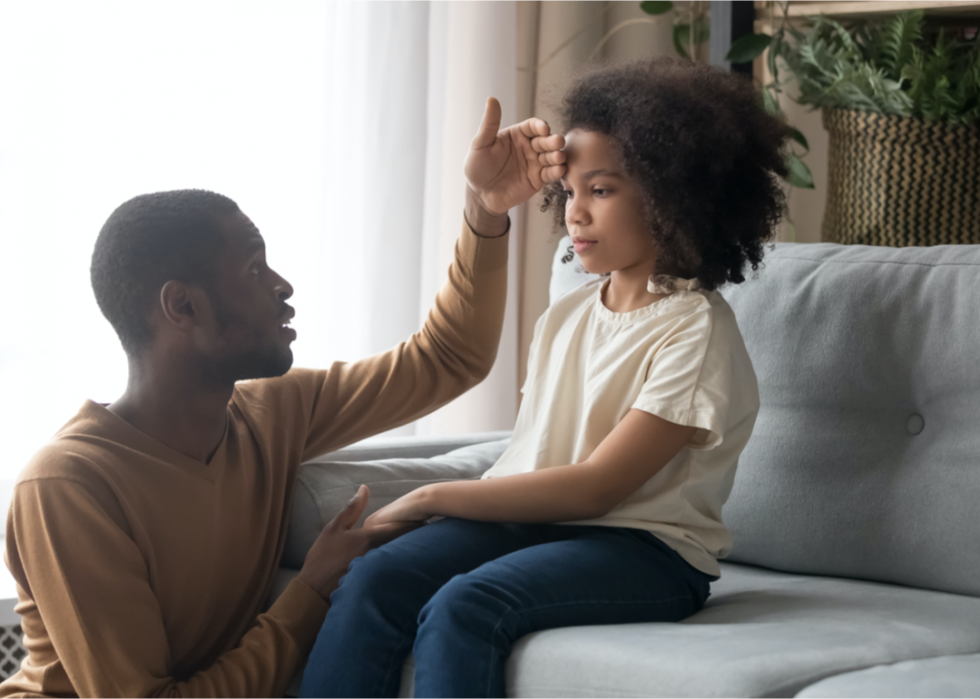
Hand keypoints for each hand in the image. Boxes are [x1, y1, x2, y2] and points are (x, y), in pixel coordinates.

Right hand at [297, 485, 418, 600]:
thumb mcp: (333, 529)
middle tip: (429, 529)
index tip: (425, 516)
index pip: (400, 527)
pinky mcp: (379, 582)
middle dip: (416, 535)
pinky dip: (402, 563)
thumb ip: (352, 509)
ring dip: (411, 549)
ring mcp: (380, 569)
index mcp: (370, 538)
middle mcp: (379, 553)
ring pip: (401, 556)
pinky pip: (395, 569)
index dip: (414, 522)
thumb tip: (365, 488)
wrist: (314, 592)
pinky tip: (408, 563)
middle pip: (405, 542)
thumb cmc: (322, 558)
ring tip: (423, 544)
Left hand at [464, 97, 566, 216]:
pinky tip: (560, 169)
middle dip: (552, 141)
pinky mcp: (538, 179)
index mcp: (516, 135)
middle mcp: (528, 147)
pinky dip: (556, 171)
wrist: (480, 195)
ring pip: (550, 156)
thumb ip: (489, 124)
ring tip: (558, 157)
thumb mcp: (480, 144)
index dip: (539, 126)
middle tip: (557, 142)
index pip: (532, 126)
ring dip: (557, 155)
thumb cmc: (477, 168)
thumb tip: (491, 99)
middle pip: (545, 140)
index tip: (543, 128)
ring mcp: (534, 163)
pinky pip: (550, 173)